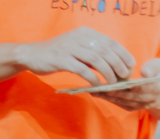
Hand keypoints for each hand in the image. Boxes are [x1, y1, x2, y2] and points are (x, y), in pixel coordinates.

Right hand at [17, 26, 133, 85]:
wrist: (30, 55)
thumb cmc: (54, 54)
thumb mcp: (75, 48)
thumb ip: (90, 53)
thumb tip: (110, 64)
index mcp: (86, 33)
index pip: (110, 42)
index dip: (123, 54)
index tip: (130, 66)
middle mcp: (80, 38)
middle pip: (106, 51)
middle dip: (118, 64)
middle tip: (124, 76)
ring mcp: (70, 48)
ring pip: (97, 59)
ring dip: (108, 72)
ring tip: (113, 82)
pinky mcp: (61, 60)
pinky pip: (82, 69)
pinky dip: (92, 78)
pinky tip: (97, 85)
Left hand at [96, 58, 159, 113]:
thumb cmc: (158, 74)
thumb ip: (153, 67)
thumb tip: (145, 72)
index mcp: (156, 88)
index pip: (143, 87)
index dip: (132, 86)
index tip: (120, 83)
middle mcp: (146, 99)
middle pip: (128, 96)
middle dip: (114, 92)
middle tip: (100, 87)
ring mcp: (138, 105)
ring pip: (121, 101)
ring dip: (106, 96)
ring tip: (94, 90)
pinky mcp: (130, 107)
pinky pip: (118, 104)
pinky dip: (107, 99)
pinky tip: (96, 93)